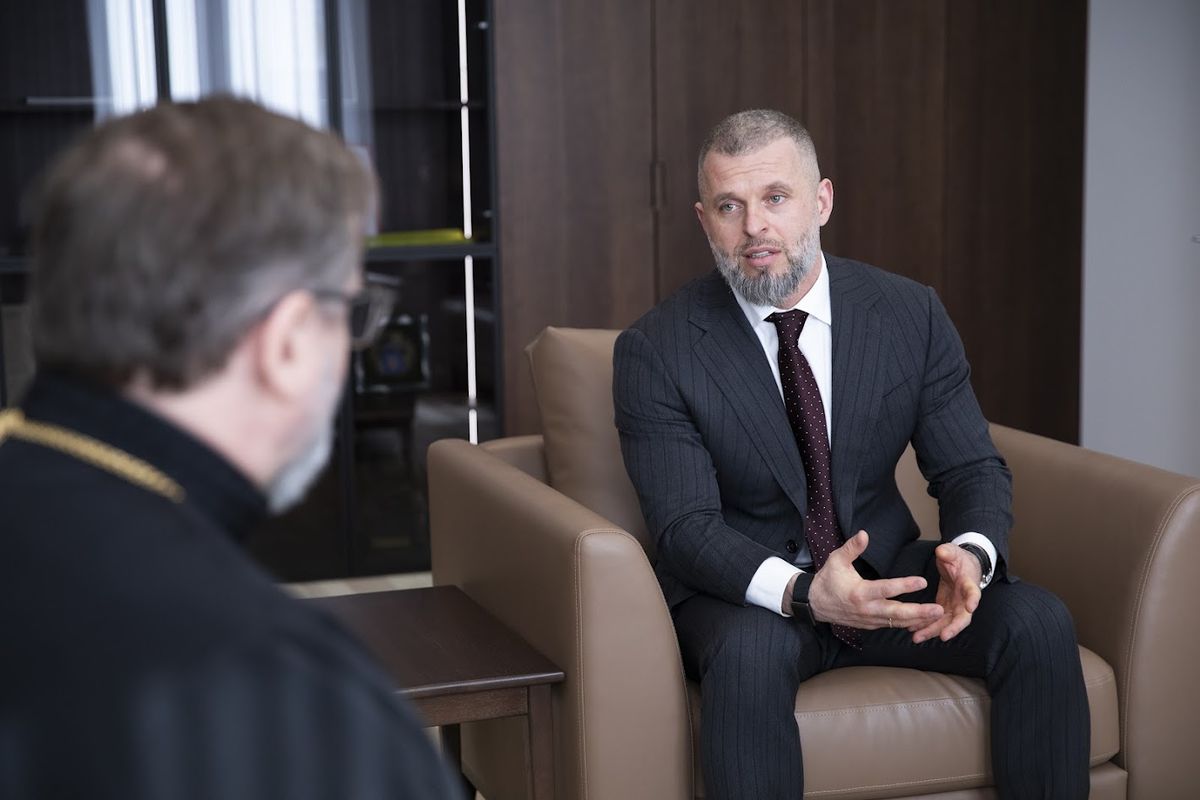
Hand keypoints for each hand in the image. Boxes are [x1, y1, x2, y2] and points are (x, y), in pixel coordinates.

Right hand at [808, 531, 943, 629]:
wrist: (814, 604)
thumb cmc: (827, 580)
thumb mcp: (836, 560)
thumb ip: (852, 547)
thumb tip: (864, 534)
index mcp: (859, 593)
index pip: (886, 589)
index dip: (905, 586)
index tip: (922, 581)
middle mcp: (867, 609)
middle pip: (897, 613)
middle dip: (919, 612)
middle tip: (938, 609)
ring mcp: (869, 620)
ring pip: (897, 622)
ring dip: (918, 620)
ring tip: (937, 616)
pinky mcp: (870, 625)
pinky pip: (892, 625)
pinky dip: (907, 624)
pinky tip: (921, 621)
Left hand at [911, 543, 982, 642]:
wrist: (961, 567)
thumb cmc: (959, 559)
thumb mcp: (953, 552)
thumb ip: (948, 552)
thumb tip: (942, 551)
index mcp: (969, 584)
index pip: (974, 592)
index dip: (973, 600)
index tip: (970, 607)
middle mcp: (964, 599)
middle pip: (962, 617)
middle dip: (953, 628)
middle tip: (943, 636)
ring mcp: (955, 606)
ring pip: (947, 623)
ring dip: (934, 631)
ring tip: (917, 638)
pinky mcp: (945, 608)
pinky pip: (937, 621)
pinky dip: (927, 626)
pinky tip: (914, 631)